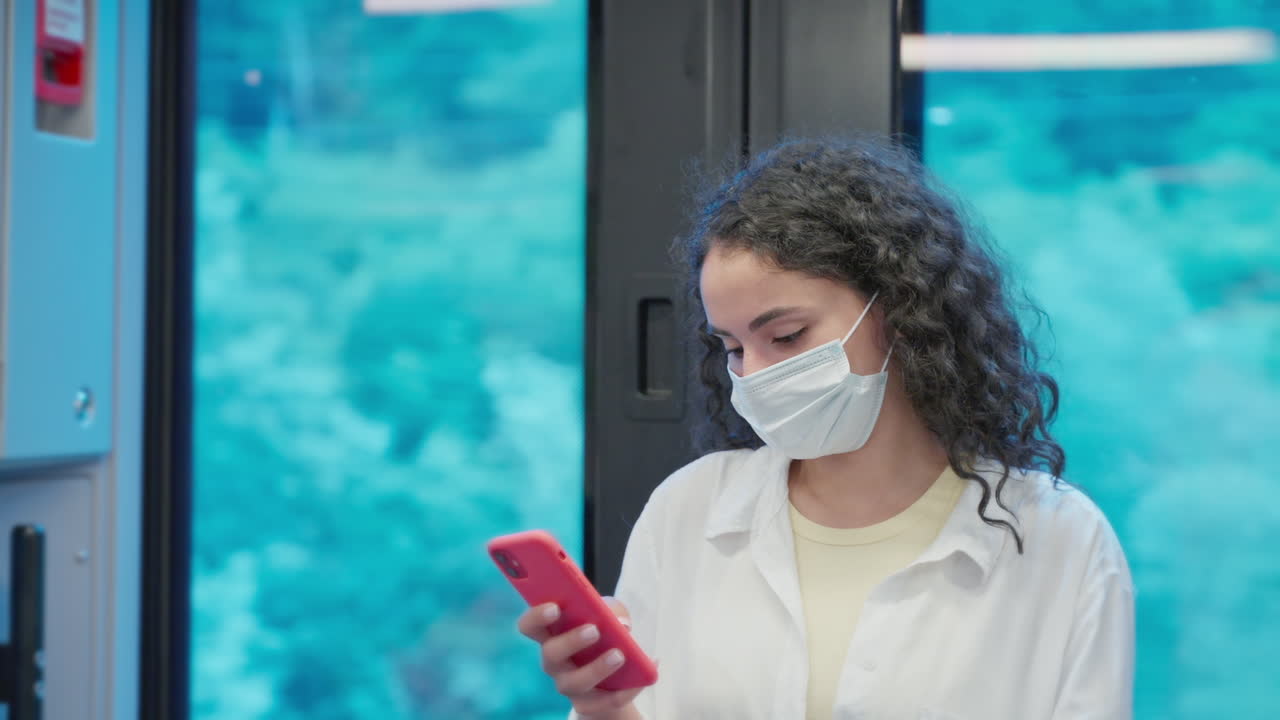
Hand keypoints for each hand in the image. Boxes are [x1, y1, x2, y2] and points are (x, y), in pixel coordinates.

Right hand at [517, 597, 644, 718]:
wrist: (614, 679)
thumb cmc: (605, 636)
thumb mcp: (610, 615)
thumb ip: (612, 610)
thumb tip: (620, 623)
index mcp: (552, 634)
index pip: (530, 626)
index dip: (537, 616)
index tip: (554, 607)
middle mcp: (554, 662)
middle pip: (551, 653)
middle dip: (571, 641)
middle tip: (594, 630)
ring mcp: (569, 685)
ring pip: (576, 682)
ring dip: (598, 667)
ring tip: (620, 655)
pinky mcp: (588, 705)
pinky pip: (607, 700)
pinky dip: (629, 687)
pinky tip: (648, 669)